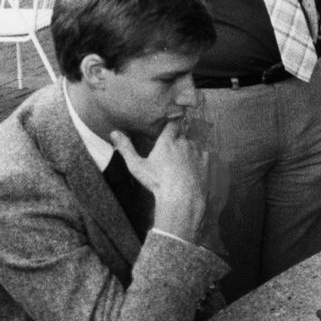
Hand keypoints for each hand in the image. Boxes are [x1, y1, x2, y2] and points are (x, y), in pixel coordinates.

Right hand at [110, 121, 210, 242]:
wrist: (182, 198)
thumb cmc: (158, 182)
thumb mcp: (137, 166)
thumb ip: (126, 148)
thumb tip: (114, 132)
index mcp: (168, 140)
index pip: (172, 123)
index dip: (172, 123)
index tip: (170, 125)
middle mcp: (184, 142)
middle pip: (182, 135)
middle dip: (178, 140)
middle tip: (171, 152)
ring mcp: (197, 151)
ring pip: (193, 144)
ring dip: (188, 149)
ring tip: (181, 162)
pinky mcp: (206, 162)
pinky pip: (203, 155)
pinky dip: (198, 158)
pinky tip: (192, 168)